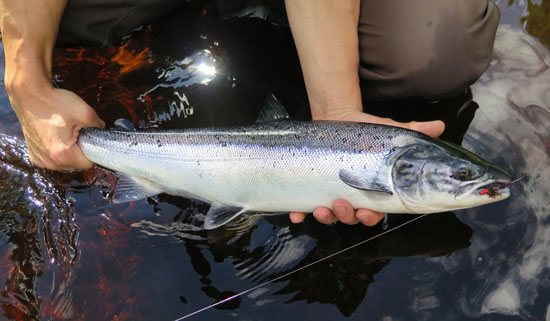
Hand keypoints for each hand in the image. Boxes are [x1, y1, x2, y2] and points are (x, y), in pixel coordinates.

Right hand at [8, 83, 104, 170]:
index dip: (93, 150)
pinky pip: (52, 159)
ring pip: (64, 163)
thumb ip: (99, 125)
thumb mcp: (85, 112)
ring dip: (68, 152)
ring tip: (65, 134)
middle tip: (77, 133)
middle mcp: (49, 162)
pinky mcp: (33, 154)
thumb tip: (101, 129)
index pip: (88, 163)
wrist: (28, 94)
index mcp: (62, 155)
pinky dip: (56, 151)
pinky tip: (55, 136)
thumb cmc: (54, 103)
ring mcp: (39, 159)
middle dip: (80, 151)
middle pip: (76, 165)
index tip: (89, 138)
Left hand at [289, 110, 444, 225]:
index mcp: (371, 191)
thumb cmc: (366, 131)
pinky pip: (303, 207)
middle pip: (350, 218)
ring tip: (322, 208)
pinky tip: (295, 214)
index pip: (373, 213)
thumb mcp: (389, 131)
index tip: (367, 213)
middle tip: (342, 205)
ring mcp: (330, 193)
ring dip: (325, 218)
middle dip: (346, 217)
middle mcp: (351, 196)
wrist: (337, 119)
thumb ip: (413, 132)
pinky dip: (298, 214)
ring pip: (328, 216)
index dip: (370, 218)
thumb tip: (439, 126)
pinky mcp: (311, 187)